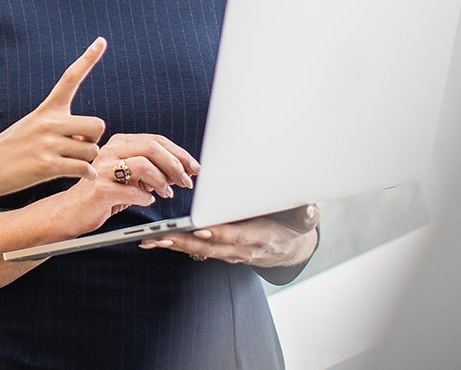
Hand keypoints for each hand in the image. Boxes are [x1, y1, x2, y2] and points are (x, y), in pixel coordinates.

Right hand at [0, 38, 108, 199]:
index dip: (88, 58)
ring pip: (92, 150)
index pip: (70, 78)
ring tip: (69, 164)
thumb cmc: (9, 152)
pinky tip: (80, 176)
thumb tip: (86, 139)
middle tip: (79, 147)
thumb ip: (59, 128)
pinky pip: (84, 168)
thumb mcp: (30, 128)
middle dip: (94, 139)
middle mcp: (48, 122)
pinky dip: (87, 174)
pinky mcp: (47, 165)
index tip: (101, 40)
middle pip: (98, 124)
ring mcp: (48, 144)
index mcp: (46, 110)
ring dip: (87, 160)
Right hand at [49, 133, 198, 234]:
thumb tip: (184, 169)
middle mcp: (111, 151)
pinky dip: (145, 197)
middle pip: (152, 148)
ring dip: (162, 181)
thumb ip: (152, 169)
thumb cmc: (104, 193)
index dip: (179, 153)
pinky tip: (147, 201)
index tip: (194, 167)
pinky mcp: (100, 189)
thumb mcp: (130, 176)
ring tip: (167, 194)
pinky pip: (132, 191)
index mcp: (119, 143)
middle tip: (186, 182)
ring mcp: (103, 169)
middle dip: (175, 165)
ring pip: (143, 165)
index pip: (156, 140)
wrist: (72, 211)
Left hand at [139, 204, 319, 267]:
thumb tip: (311, 208)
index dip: (220, 234)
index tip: (202, 229)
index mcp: (262, 237)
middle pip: (210, 246)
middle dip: (184, 242)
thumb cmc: (294, 224)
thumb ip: (307, 213)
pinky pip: (195, 250)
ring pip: (198, 250)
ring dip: (174, 245)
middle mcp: (242, 249)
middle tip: (160, 237)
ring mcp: (230, 253)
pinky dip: (176, 245)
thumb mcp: (306, 217)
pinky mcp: (219, 251)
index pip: (238, 236)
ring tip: (149, 239)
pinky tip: (156, 240)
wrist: (290, 246)